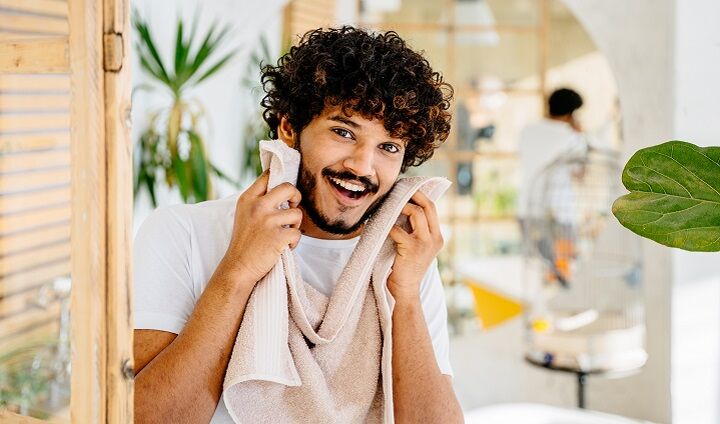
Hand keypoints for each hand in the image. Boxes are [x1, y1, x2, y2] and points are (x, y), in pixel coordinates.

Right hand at [217, 171, 302, 287]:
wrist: (238, 268)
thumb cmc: (244, 242)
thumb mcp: (244, 214)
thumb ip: (258, 201)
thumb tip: (282, 189)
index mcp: (248, 198)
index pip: (268, 176)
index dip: (280, 178)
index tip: (285, 189)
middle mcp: (257, 206)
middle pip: (288, 187)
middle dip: (296, 197)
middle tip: (292, 207)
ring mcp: (268, 221)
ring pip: (297, 213)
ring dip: (295, 225)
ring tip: (284, 234)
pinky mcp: (278, 236)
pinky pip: (298, 233)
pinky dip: (294, 242)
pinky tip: (284, 247)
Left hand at [387, 191, 442, 300]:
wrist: (405, 291)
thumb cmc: (406, 268)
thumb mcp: (417, 248)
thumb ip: (416, 231)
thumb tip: (403, 209)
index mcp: (437, 237)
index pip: (432, 208)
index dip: (420, 196)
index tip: (407, 190)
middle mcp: (435, 238)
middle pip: (428, 206)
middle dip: (413, 194)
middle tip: (398, 191)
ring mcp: (425, 243)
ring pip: (416, 212)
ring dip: (401, 207)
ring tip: (389, 209)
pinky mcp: (412, 248)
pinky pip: (398, 229)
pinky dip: (388, 226)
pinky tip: (380, 228)